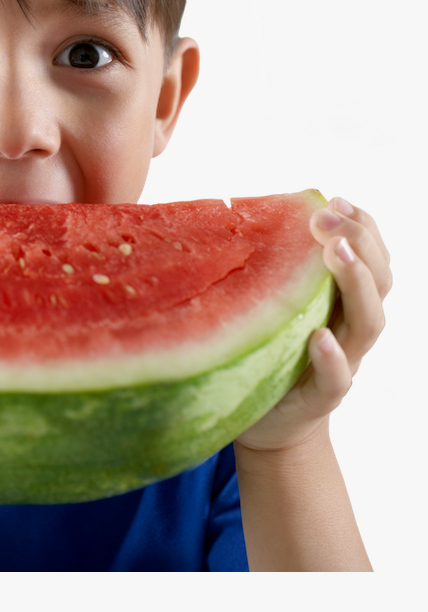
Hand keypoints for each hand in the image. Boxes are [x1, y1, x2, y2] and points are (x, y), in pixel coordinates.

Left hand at [235, 196, 390, 452]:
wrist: (271, 422)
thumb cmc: (270, 352)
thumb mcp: (273, 303)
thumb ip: (274, 269)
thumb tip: (244, 213)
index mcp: (341, 302)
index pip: (371, 257)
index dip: (362, 226)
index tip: (335, 199)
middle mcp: (350, 328)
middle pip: (379, 281)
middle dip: (359, 242)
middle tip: (326, 216)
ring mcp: (343, 362)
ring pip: (368, 322)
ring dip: (355, 283)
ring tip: (335, 251)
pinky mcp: (322, 397)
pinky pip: (338, 378)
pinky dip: (332, 357)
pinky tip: (320, 335)